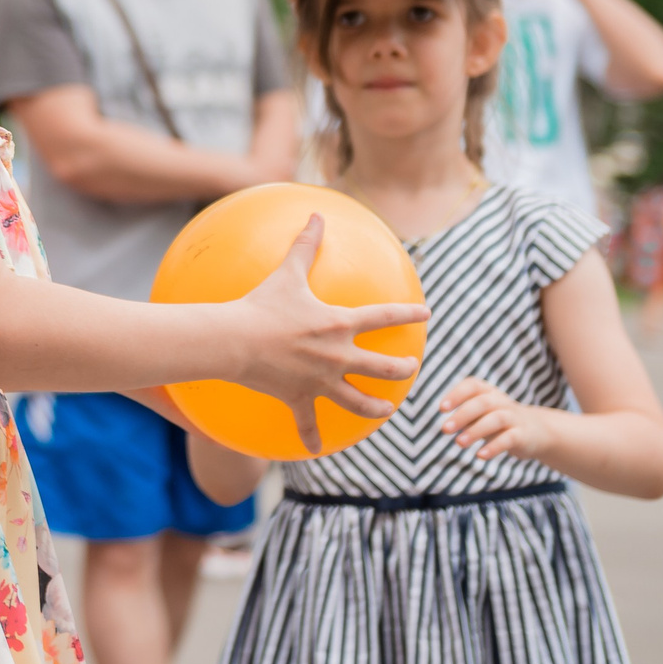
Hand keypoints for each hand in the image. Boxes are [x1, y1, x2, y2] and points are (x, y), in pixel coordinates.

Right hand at [232, 216, 428, 453]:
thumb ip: (305, 244)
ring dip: (377, 409)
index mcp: (340, 324)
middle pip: (384, 369)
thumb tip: (316, 214)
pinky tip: (317, 449)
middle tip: (412, 369)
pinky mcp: (300, 399)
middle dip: (403, 370)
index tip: (427, 314)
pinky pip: (309, 424)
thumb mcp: (287, 272)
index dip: (409, 314)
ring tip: (387, 410)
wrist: (235, 340)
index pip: (385, 317)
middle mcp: (338, 356)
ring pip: (360, 403)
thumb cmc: (261, 304)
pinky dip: (313, 437)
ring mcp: (321, 382)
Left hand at [436, 376, 561, 465]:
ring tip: (459, 443)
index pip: (472, 386)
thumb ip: (464, 417)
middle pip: (482, 403)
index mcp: (488, 393)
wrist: (537, 431)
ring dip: (475, 431)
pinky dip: (494, 447)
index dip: (456, 394)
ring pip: (495, 419)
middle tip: (444, 429)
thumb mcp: (482, 416)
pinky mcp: (523, 435)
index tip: (441, 408)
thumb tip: (445, 425)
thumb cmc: (499, 422)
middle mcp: (501, 402)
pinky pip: (509, 439)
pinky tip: (480, 456)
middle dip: (462, 415)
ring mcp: (513, 418)